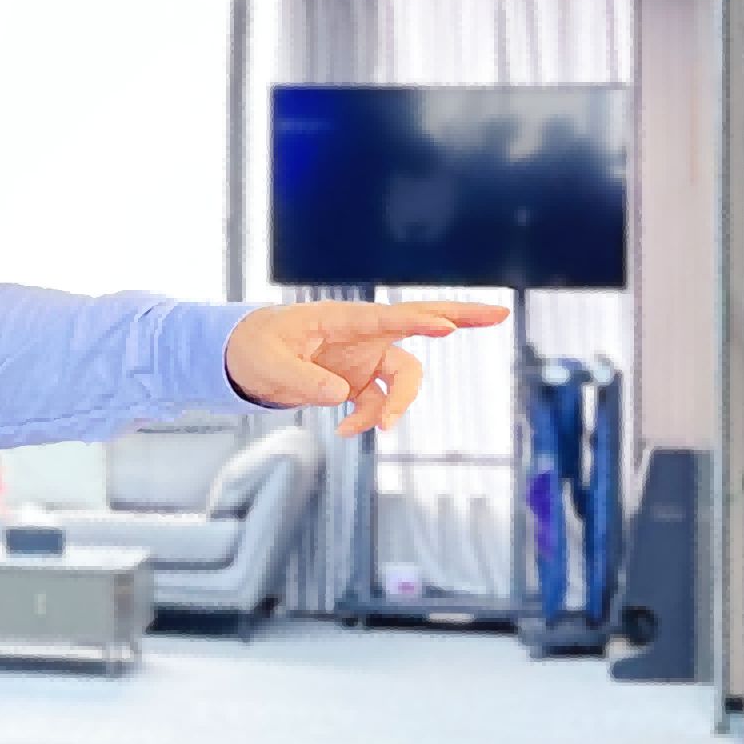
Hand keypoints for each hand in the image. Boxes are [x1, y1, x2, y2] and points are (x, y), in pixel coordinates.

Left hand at [223, 299, 511, 436]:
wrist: (243, 359)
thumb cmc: (254, 347)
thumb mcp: (269, 365)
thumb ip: (302, 379)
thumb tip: (340, 395)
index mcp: (341, 318)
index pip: (387, 317)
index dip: (418, 321)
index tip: (446, 327)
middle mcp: (362, 334)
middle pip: (420, 323)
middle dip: (461, 318)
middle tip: (500, 313)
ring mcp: (365, 357)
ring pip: (404, 377)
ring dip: (399, 403)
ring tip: (381, 427)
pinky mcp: (361, 380)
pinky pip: (379, 402)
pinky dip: (368, 419)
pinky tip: (343, 429)